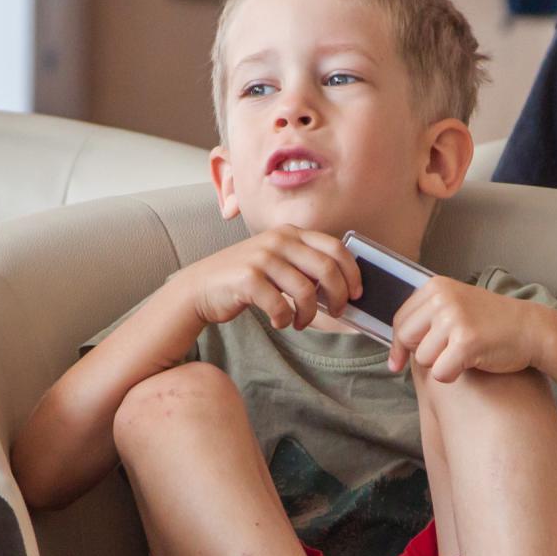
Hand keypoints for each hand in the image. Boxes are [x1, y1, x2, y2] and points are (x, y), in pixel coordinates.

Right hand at [176, 226, 360, 330]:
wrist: (200, 287)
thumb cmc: (244, 279)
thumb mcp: (277, 260)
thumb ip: (304, 264)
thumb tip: (343, 286)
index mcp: (290, 233)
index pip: (336, 247)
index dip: (353, 272)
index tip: (357, 293)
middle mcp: (278, 240)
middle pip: (327, 269)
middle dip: (339, 296)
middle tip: (337, 312)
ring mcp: (262, 257)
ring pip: (306, 291)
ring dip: (309, 314)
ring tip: (301, 322)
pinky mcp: (247, 278)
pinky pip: (281, 305)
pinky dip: (285, 319)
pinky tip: (279, 321)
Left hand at [387, 277, 545, 381]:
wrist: (531, 329)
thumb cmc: (491, 323)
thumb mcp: (456, 305)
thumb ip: (427, 318)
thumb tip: (394, 351)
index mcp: (436, 287)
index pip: (400, 320)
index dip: (397, 345)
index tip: (397, 362)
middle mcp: (442, 299)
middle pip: (406, 339)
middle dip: (421, 354)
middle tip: (443, 357)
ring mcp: (454, 319)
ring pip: (423, 359)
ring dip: (440, 364)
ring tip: (464, 354)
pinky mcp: (466, 342)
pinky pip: (440, 373)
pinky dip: (452, 376)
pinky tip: (471, 365)